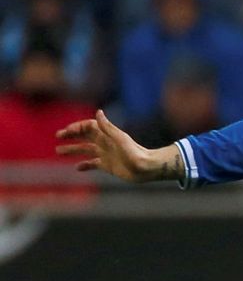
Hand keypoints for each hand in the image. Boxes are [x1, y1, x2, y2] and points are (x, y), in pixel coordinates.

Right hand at [55, 110, 179, 182]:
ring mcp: (106, 154)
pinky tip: (77, 167)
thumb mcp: (120, 139)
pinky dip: (85, 165)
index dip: (77, 127)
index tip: (65, 131)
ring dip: (72, 149)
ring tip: (58, 151)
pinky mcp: (108, 165)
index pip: (89, 127)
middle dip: (71, 135)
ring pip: (85, 150)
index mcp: (107, 135)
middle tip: (58, 137)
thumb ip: (108, 127)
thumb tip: (98, 111)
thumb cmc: (135, 153)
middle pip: (85, 136)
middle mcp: (105, 143)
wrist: (146, 168)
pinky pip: (93, 163)